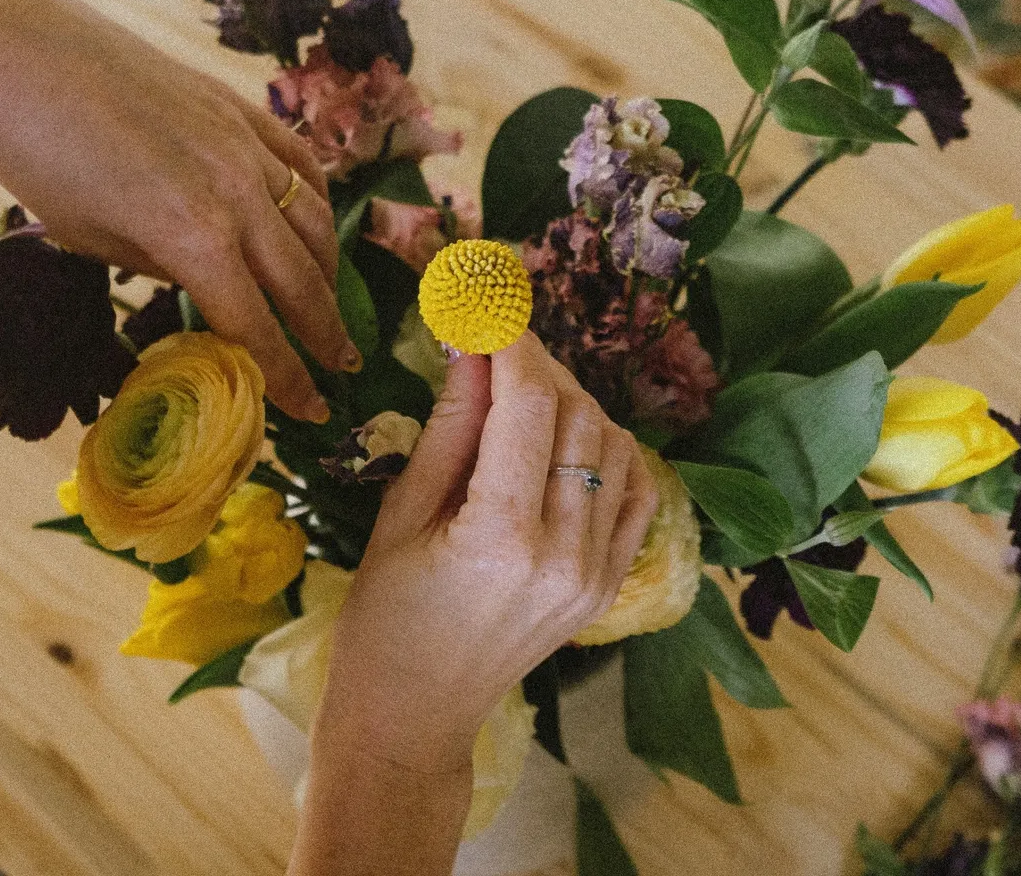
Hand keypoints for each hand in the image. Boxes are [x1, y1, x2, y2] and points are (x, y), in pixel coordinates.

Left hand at [0, 0, 356, 423]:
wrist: (20, 49)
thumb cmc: (34, 154)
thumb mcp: (89, 238)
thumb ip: (160, 264)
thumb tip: (206, 282)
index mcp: (192, 237)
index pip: (257, 325)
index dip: (287, 376)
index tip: (311, 410)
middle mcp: (236, 193)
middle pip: (301, 281)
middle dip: (324, 333)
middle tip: (342, 369)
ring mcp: (244, 144)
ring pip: (313, 222)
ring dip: (330, 274)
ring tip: (334, 308)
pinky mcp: (240, 108)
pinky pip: (300, 164)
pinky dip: (317, 203)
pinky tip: (317, 227)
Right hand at [315, 333, 658, 771]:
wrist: (413, 716)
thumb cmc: (384, 621)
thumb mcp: (400, 515)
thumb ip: (450, 426)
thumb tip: (473, 342)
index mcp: (502, 536)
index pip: (529, 404)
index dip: (511, 340)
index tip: (487, 303)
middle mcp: (565, 554)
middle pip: (576, 416)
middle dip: (537, 364)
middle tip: (495, 341)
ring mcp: (597, 574)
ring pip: (613, 445)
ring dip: (573, 402)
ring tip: (521, 394)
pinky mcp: (609, 585)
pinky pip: (637, 491)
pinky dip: (610, 450)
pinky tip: (567, 438)